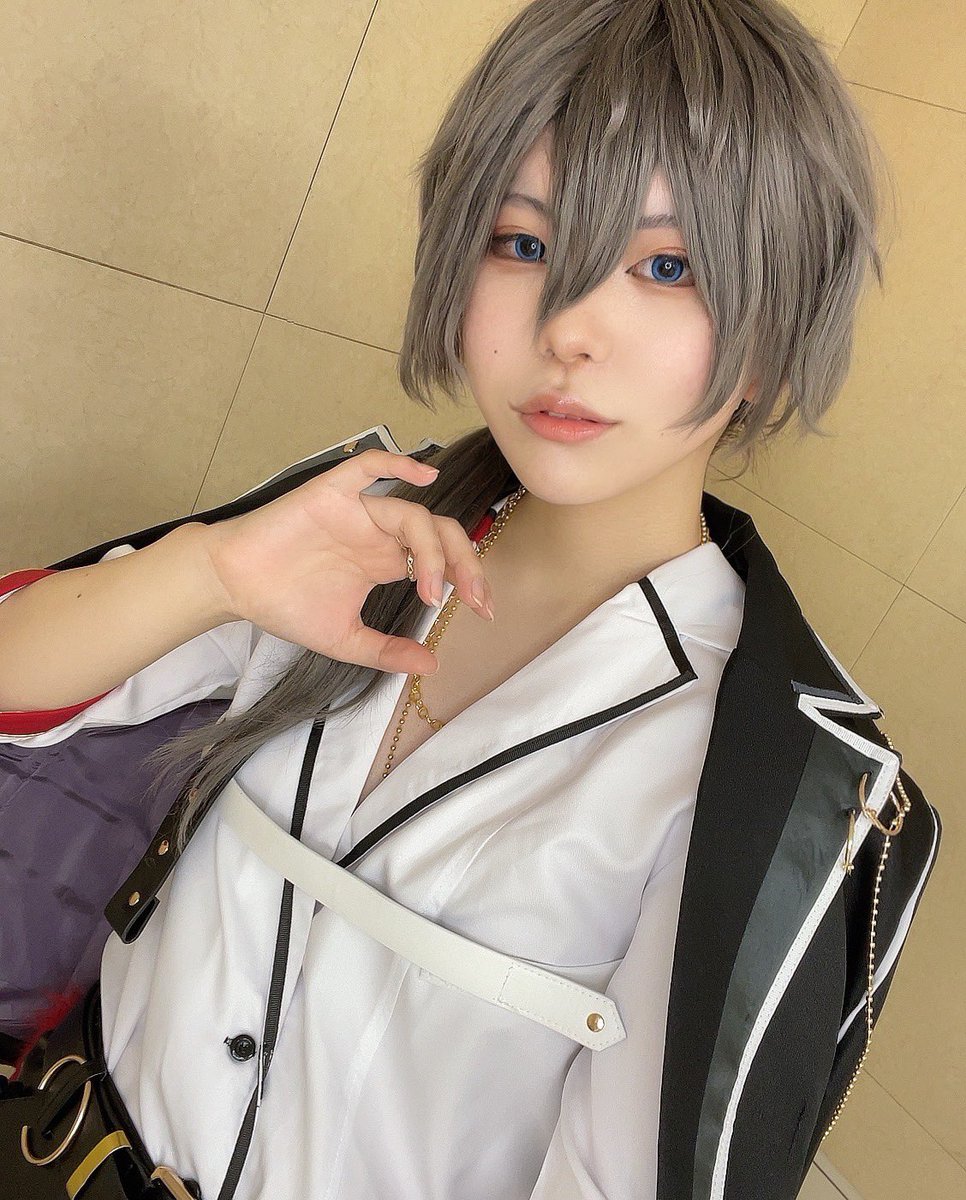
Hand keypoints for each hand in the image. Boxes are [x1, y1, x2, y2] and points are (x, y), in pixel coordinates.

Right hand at [199, 450, 493, 675]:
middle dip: (465, 562)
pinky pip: (367, 468)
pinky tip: (425, 476)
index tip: (485, 610)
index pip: (441, 562)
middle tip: (475, 597)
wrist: (234, 587)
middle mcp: (379, 535)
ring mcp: (358, 513)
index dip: (468, 580)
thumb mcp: (345, 640)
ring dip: (432, 547)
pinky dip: (397, 464)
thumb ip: (387, 651)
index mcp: (386, 562)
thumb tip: (431, 666)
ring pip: (413, 513)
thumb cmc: (286, 606)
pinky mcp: (331, 494)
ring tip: (430, 586)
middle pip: (440, 534)